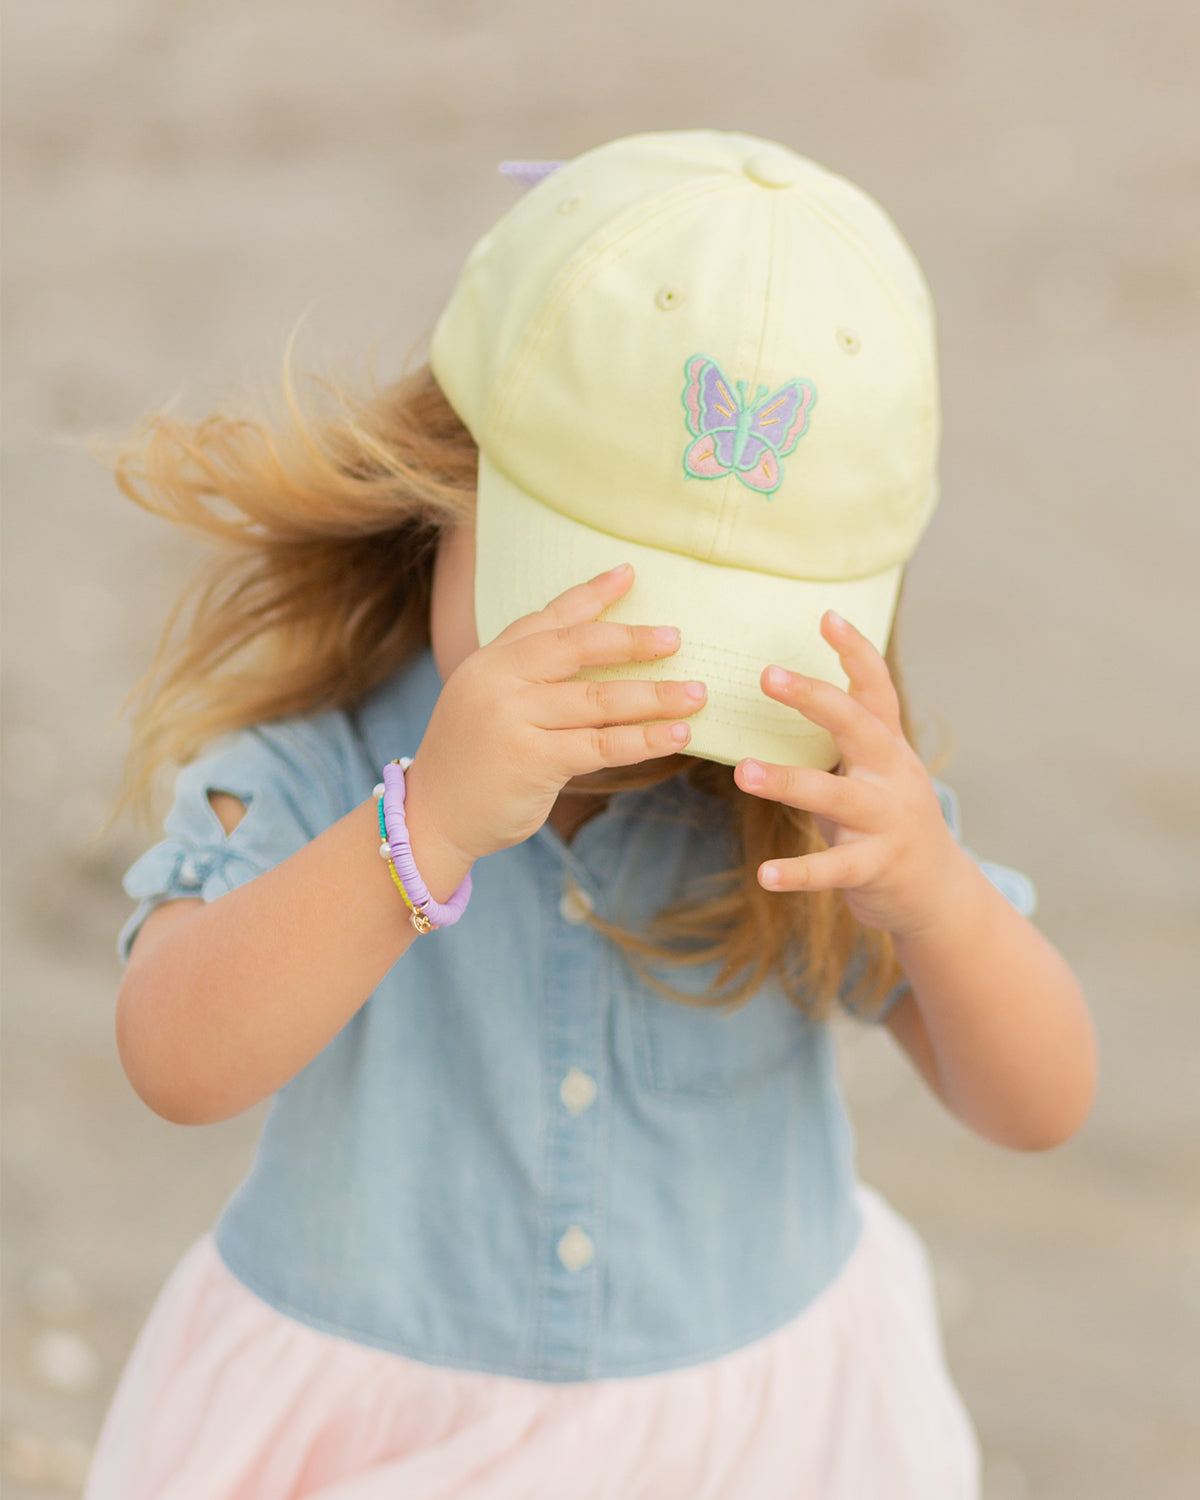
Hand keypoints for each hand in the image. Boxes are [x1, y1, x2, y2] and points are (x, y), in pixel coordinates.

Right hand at [410, 564, 706, 862]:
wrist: (431, 816)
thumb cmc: (472, 758)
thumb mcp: (489, 700)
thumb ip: (530, 673)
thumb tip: (597, 648)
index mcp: (491, 660)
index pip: (549, 618)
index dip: (592, 595)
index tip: (629, 575)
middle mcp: (500, 681)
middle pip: (578, 648)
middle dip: (632, 641)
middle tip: (676, 639)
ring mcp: (514, 719)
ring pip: (599, 700)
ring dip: (654, 696)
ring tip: (696, 694)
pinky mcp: (533, 760)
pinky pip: (601, 745)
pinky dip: (644, 739)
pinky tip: (677, 735)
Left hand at [734, 610, 963, 936]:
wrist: (937, 891)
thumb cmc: (887, 820)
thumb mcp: (874, 769)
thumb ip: (847, 733)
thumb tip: (796, 683)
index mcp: (889, 747)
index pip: (877, 690)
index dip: (856, 653)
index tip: (827, 617)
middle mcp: (893, 776)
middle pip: (858, 727)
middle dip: (815, 699)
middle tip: (767, 676)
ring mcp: (887, 821)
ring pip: (835, 797)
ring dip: (786, 781)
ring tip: (741, 771)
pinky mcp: (875, 866)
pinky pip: (832, 868)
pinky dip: (798, 872)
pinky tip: (764, 874)